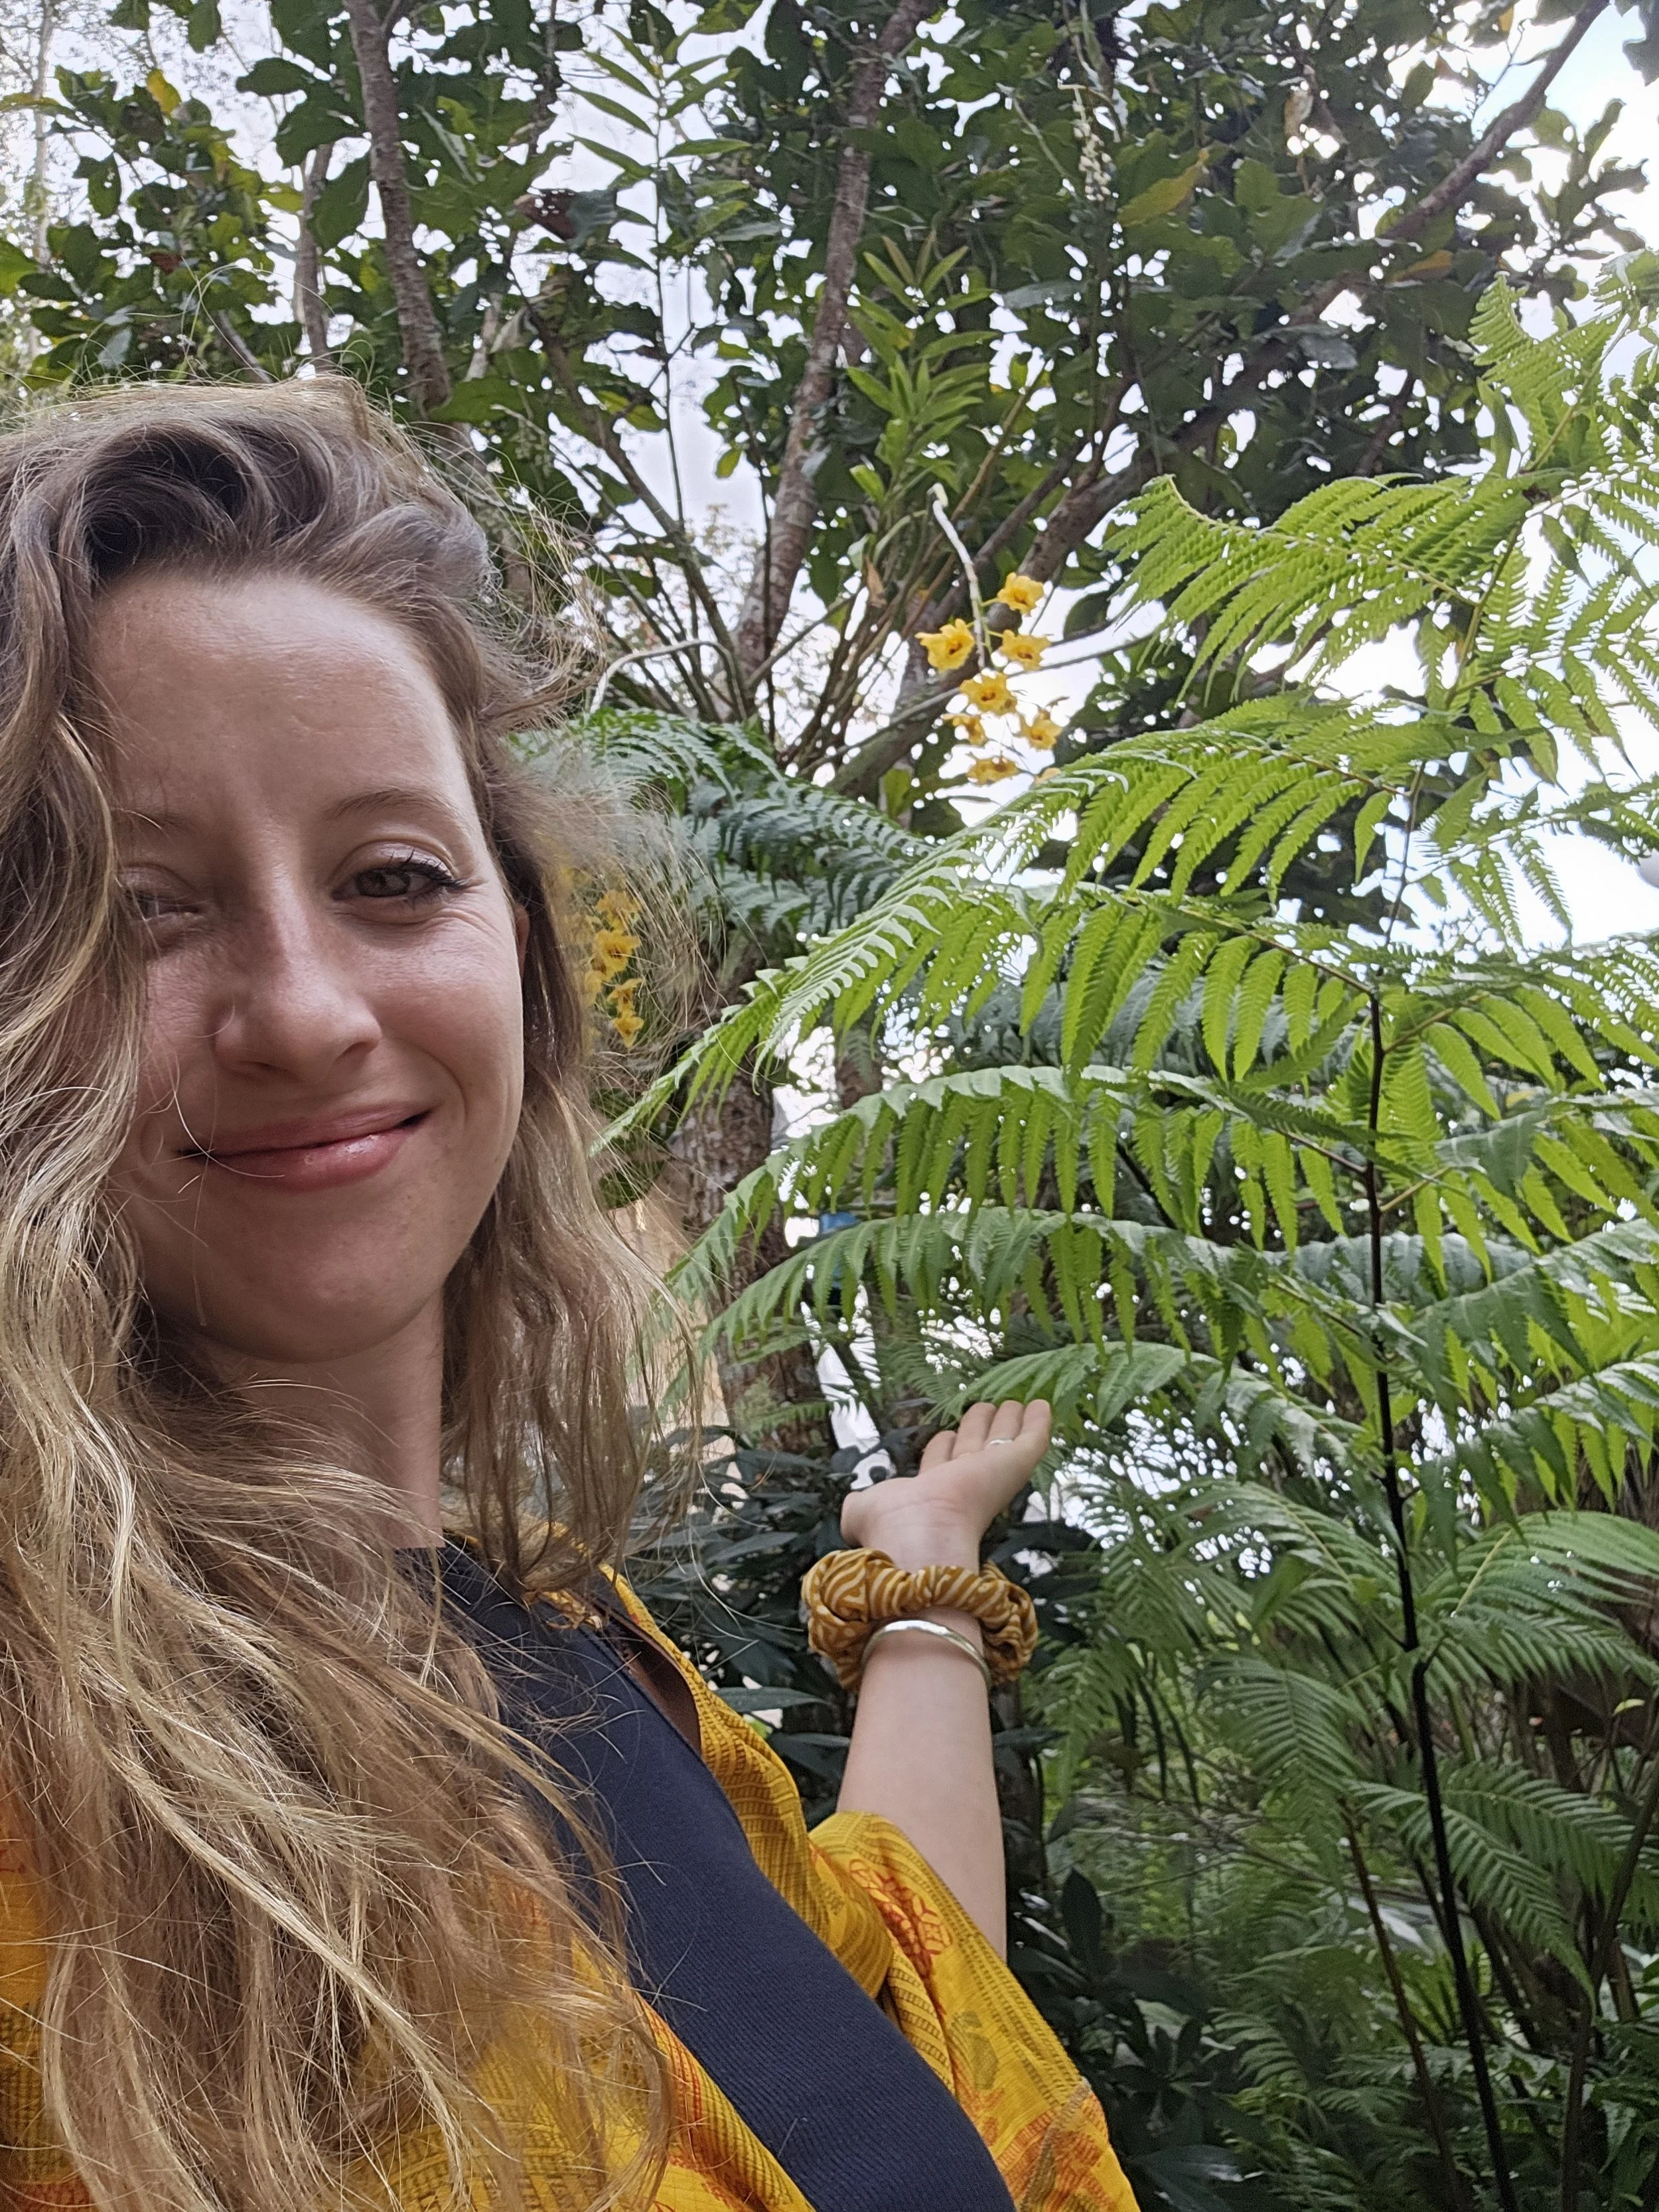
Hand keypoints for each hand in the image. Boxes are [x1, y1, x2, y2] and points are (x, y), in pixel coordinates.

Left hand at [840, 1399, 1051, 1572]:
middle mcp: (963, 1484)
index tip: (949, 1433)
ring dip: (1006, 1420)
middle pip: (975, 1447)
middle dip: (979, 1428)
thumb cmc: (891, 1526)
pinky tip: (1042, 1406)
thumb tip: (853, 1509)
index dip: (944, 1447)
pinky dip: (1038, 1423)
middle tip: (986, 1409)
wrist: (921, 1535)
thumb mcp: (864, 1511)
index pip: (942, 1463)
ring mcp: (991, 1474)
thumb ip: (860, 1506)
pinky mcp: (1014, 1467)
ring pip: (1002, 1440)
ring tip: (1012, 1402)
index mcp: (932, 1494)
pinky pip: (1031, 1440)